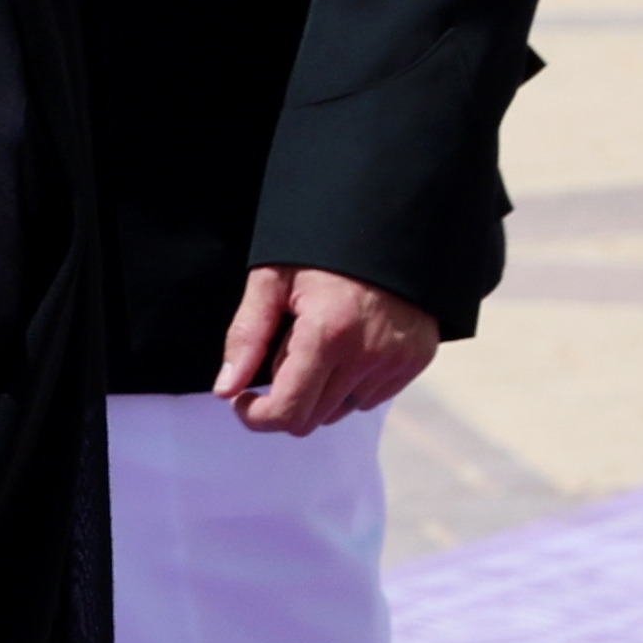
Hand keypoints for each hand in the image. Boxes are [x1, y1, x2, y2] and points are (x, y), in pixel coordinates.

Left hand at [213, 265, 440, 432]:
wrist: (390, 223)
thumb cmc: (323, 248)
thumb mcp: (273, 279)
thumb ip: (247, 336)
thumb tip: (225, 388)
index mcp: (328, 333)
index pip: (287, 411)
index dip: (255, 416)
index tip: (243, 400)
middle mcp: (368, 355)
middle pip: (312, 418)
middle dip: (285, 399)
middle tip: (281, 356)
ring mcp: (397, 361)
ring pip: (341, 411)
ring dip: (320, 392)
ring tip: (319, 343)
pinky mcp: (416, 361)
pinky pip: (372, 398)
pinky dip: (351, 384)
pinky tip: (348, 345)